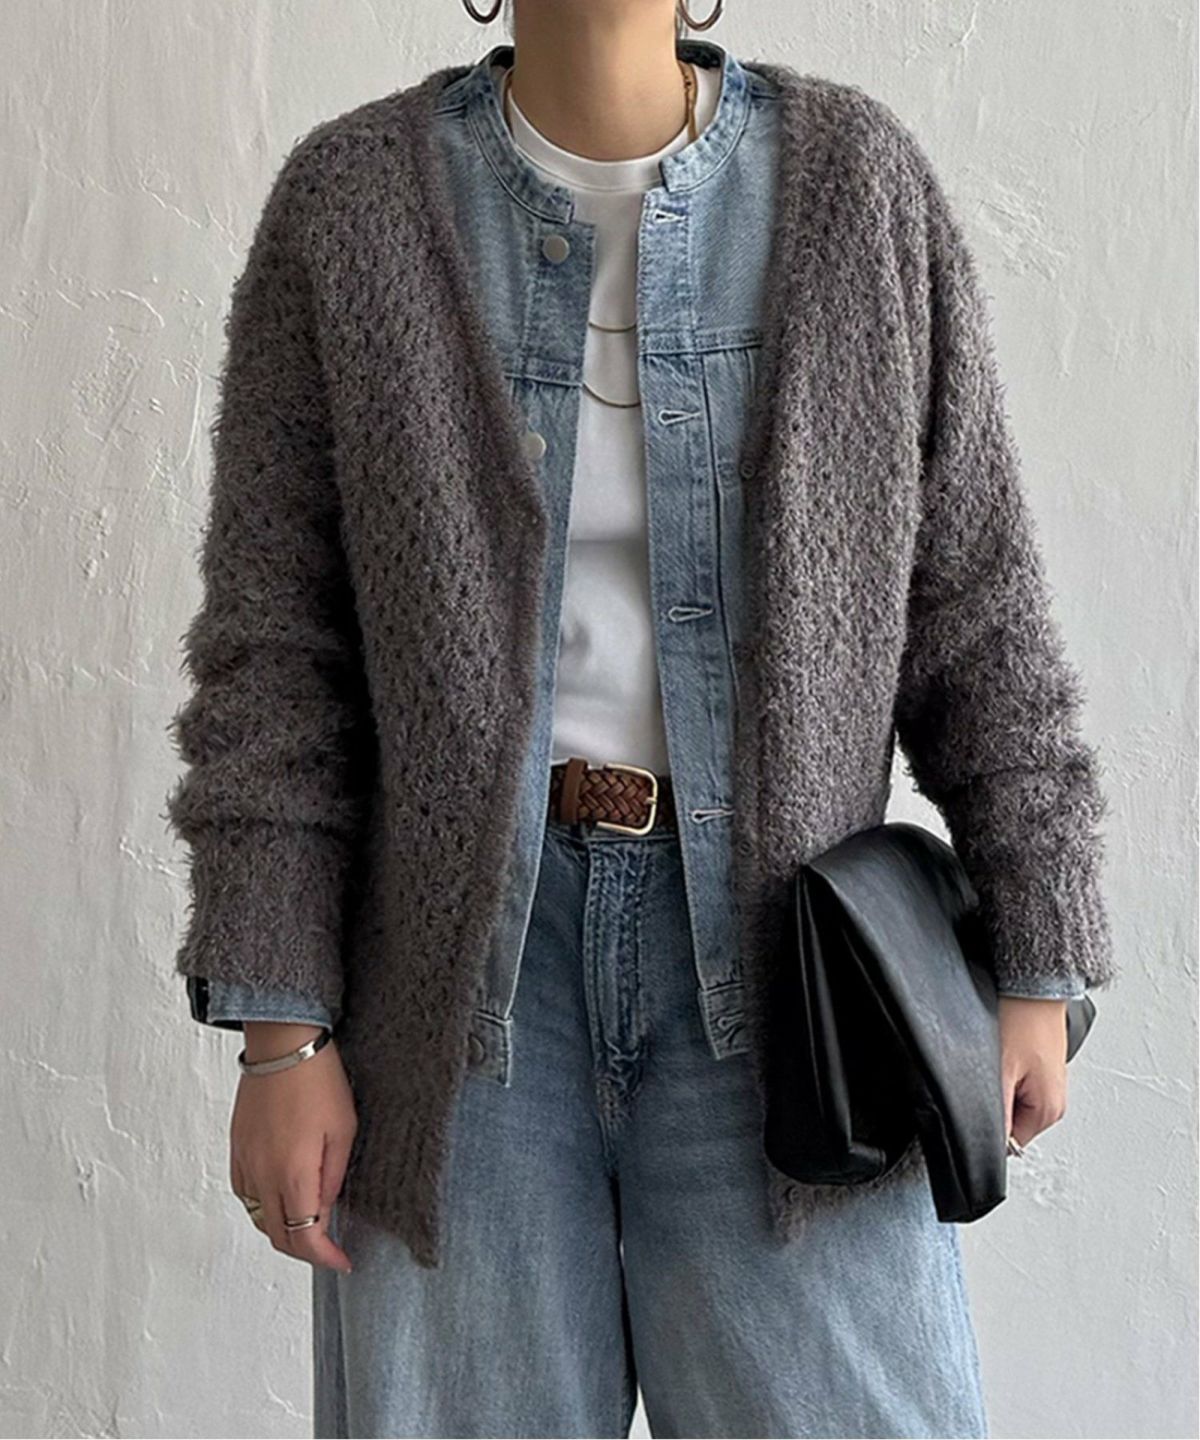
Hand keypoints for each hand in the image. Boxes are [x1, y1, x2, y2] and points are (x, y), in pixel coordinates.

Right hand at [229, 1022, 356, 1272]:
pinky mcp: (236, 1148)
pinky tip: (283, 1196)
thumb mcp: (344, 1129)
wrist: (283, 1045)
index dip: (325, 1258)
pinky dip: (263, 1206)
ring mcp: (245, 1162)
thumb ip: (333, 1177)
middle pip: (278, 1236)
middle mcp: (262, 1175)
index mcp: (293, 1174)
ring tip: (309, 1224)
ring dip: (283, 1230)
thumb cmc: (318, 1080)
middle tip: (329, 1247)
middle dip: (305, 1251)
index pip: (305, 1238)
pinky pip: (245, 1193)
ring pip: (259, 1218)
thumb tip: (325, 1211)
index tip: (343, 1261)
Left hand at [998, 996, 1069, 1148]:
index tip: (976, 1103)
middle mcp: (1054, 1102)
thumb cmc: (1023, 1019)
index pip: (1008, 1142)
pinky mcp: (1041, 1068)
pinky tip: (1002, 1051)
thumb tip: (989, 1145)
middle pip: (1010, 1121)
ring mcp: (1048, 1084)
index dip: (986, 1126)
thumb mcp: (1001, 1071)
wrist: (1035, 984)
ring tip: (998, 1058)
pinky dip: (1005, 1071)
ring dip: (999, 1085)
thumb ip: (996, 1113)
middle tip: (989, 1074)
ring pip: (1010, 1100)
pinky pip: (1015, 1081)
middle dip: (993, 1103)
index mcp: (1049, 1112)